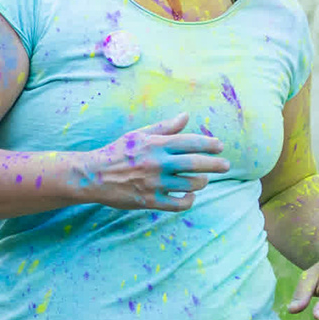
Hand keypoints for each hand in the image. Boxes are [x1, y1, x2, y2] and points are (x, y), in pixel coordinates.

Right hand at [82, 114, 229, 211]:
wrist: (93, 176)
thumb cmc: (117, 152)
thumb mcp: (138, 135)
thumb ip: (164, 127)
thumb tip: (186, 116)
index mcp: (156, 145)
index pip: (192, 142)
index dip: (210, 144)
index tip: (220, 147)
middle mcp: (159, 163)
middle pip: (198, 164)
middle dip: (217, 164)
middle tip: (225, 165)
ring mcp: (155, 183)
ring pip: (192, 184)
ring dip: (202, 182)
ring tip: (202, 180)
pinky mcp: (151, 201)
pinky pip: (180, 203)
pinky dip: (189, 200)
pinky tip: (190, 195)